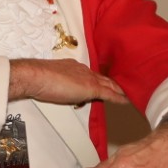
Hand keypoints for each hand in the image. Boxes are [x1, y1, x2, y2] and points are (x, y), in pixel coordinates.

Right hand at [8, 58, 128, 105]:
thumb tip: (65, 89)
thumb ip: (62, 83)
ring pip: (110, 84)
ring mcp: (89, 78)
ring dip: (121, 89)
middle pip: (104, 77)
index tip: (110, 82)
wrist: (36, 76)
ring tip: (131, 92)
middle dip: (116, 82)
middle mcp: (85, 70)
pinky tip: (128, 101)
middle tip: (128, 85)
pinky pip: (110, 94)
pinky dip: (120, 97)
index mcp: (75, 67)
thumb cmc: (39, 79)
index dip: (103, 79)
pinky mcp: (92, 88)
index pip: (93, 75)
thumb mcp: (53, 80)